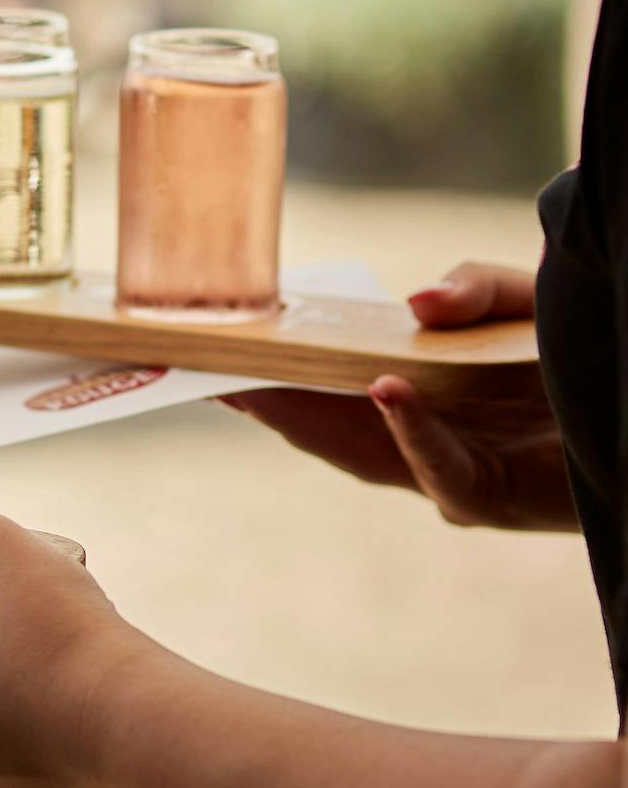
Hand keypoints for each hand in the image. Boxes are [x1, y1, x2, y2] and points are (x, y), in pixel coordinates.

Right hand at [221, 262, 568, 529]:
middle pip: (323, 427)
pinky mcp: (491, 499)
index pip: (325, 389)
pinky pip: (440, 472)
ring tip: (259, 384)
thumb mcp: (522, 299)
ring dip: (309, 420)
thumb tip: (412, 304)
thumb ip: (471, 288)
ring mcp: (448, 474)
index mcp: (415, 396)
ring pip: (361, 455)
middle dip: (263, 401)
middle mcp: (420, 442)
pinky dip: (411, 432)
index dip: (269, 373)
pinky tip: (385, 391)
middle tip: (204, 371)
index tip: (211, 351)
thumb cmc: (583, 354)